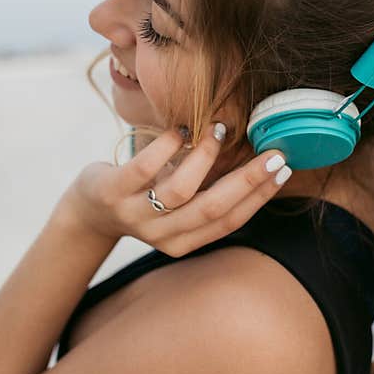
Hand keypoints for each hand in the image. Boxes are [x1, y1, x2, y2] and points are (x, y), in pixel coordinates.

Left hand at [58, 123, 292, 255]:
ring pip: (180, 191)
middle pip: (213, 208)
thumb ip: (210, 191)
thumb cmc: (146, 199)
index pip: (230, 221)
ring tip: (218, 131)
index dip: (259, 195)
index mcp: (184, 242)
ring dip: (205, 158)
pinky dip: (166, 148)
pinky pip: (143, 170)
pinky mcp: (112, 192)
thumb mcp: (179, 205)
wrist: (90, 210)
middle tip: (274, 152)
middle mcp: (162, 235)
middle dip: (249, 179)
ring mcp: (135, 215)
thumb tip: (258, 162)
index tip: (284, 168)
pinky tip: (179, 131)